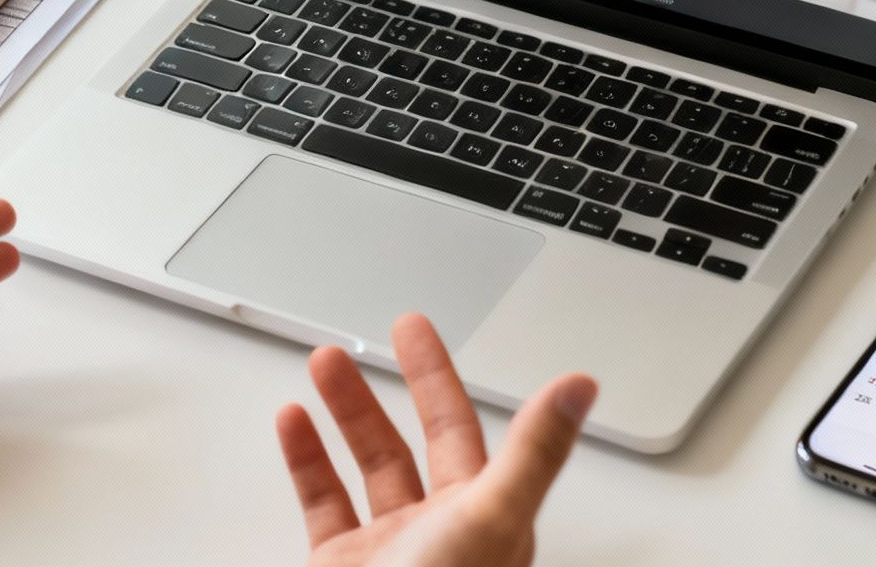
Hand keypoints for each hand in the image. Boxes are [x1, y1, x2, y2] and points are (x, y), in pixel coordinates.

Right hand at [275, 314, 596, 565]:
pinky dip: (305, 461)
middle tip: (388, 334)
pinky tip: (294, 426)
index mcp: (484, 519)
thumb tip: (581, 387)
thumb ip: (536, 450)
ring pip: (367, 467)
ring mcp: (387, 554)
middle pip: (417, 440)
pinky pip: (322, 506)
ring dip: (346, 414)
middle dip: (400, 385)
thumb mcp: (492, 520)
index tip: (418, 330)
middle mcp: (438, 534)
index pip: (464, 428)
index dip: (441, 375)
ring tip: (324, 365)